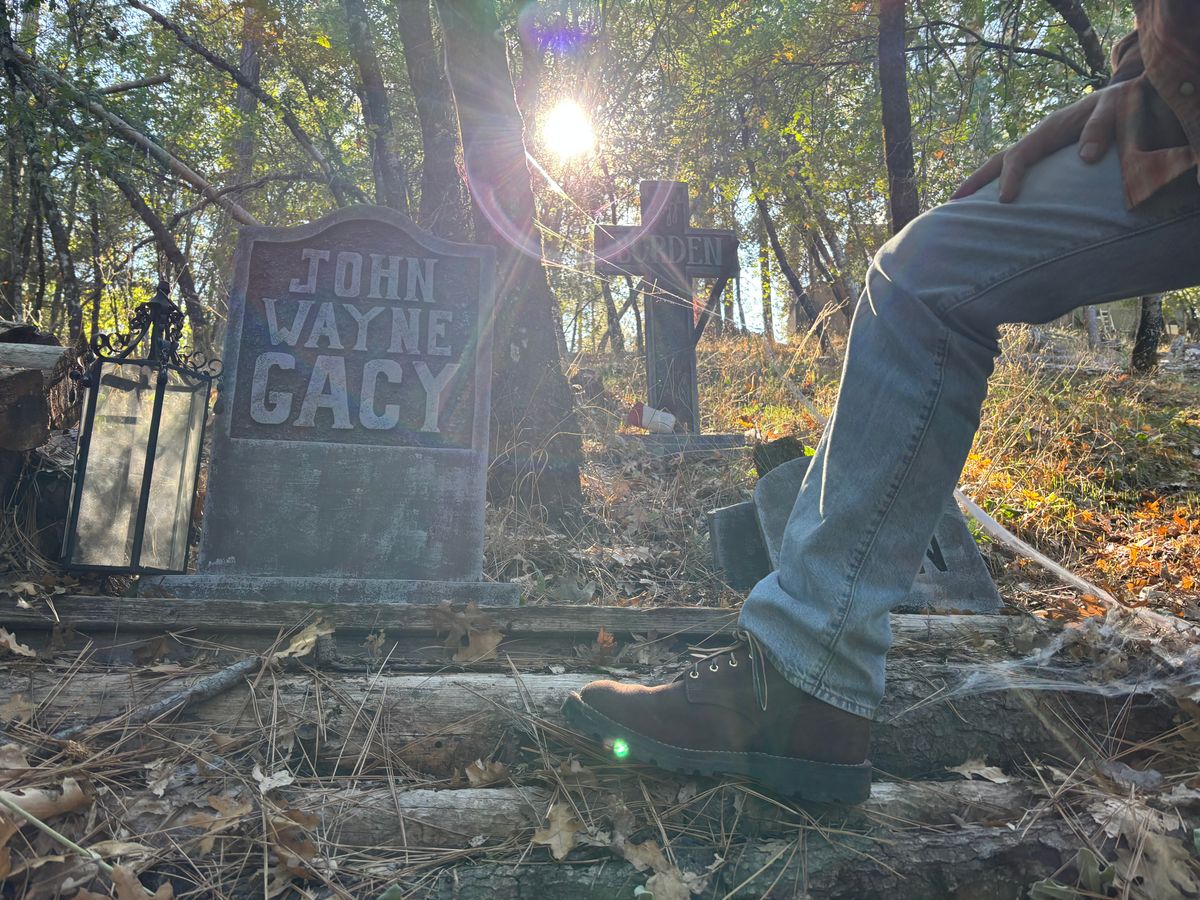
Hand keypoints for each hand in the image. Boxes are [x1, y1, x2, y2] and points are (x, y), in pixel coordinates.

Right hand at [952, 84, 1122, 201]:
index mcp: (1049, 129)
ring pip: (1004, 167)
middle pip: (998, 161)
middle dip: (975, 181)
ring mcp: (1042, 149)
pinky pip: (1021, 174)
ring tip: (964, 210)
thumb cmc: (1124, 103)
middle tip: (953, 204)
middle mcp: (1039, 139)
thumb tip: (1086, 156)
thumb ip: (1101, 127)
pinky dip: (1003, 187)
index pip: (1019, 155)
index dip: (1010, 177)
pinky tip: (997, 207)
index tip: (1005, 200)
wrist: (1130, 97)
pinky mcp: (1049, 159)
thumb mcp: (1116, 108)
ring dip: (983, 186)